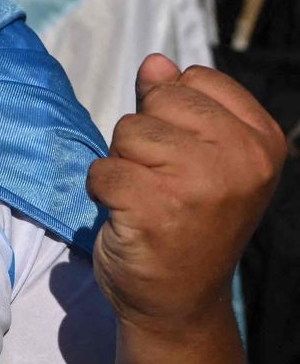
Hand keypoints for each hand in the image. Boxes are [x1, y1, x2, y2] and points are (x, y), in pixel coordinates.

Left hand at [88, 54, 286, 335]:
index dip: (173, 113)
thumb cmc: (185, 218)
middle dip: (145, 137)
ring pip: (126, 132)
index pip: (193, 79)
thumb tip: (156, 62)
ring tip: (150, 200)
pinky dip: (103, 191)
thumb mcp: (195, 154)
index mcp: (261, 141)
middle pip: (157, 101)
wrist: (178, 302)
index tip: (190, 157)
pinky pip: (102, 169)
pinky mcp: (155, 209)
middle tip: (164, 183)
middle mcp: (241, 161)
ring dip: (125, 164)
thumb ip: (176, 103)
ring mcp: (200, 185)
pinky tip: (129, 218)